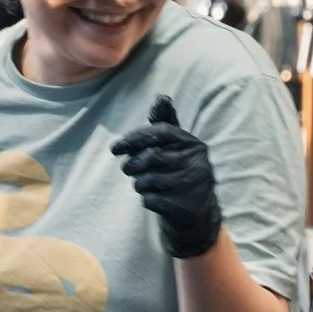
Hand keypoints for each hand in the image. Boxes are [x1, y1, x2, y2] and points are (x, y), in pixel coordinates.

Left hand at [110, 95, 223, 259]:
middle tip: (128, 169)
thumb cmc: (181, 173)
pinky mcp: (182, 207)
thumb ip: (167, 123)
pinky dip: (146, 199)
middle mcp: (196, 163)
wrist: (198, 215)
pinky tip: (155, 198)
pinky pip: (150, 199)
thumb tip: (161, 97)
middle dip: (132, 164)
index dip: (133, 139)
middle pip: (150, 157)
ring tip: (146, 184)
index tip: (115, 148)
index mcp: (193, 144)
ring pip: (147, 180)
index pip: (159, 133)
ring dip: (139, 183)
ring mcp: (191, 186)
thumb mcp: (178, 147)